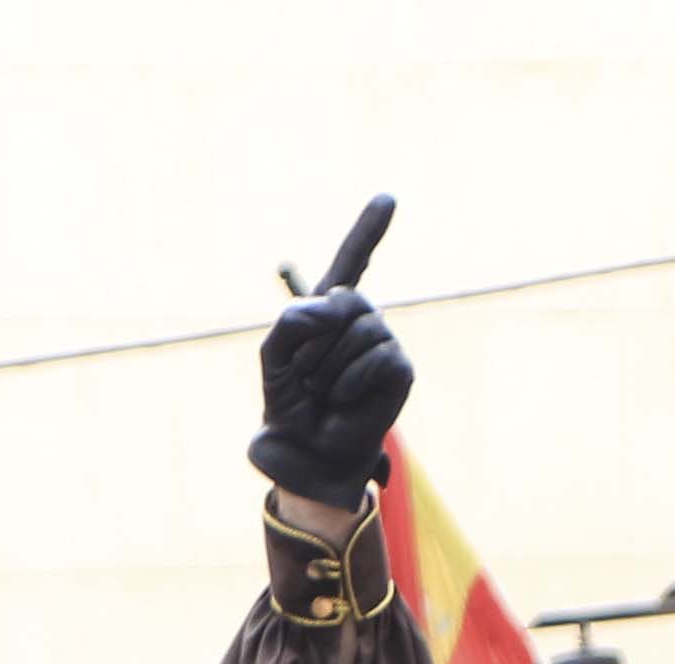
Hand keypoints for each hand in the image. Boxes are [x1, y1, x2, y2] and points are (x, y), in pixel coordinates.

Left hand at [250, 196, 410, 509]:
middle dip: (314, 343)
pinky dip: (351, 382)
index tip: (388, 198)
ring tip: (325, 392)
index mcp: (329, 312)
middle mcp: (361, 319)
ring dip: (329, 368)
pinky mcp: (400, 368)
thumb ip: (291, 323)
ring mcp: (383, 340)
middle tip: (306, 377)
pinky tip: (345, 400)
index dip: (368, 230)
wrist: (307, 453)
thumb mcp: (274, 358)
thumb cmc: (290, 405)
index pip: (352, 262)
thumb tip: (332, 306)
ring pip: (359, 330)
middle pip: (343, 300)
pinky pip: (376, 357)